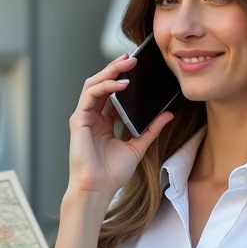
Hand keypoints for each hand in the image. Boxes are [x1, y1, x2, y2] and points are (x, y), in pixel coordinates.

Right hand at [68, 54, 173, 197]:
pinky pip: (90, 95)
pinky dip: (105, 86)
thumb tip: (168, 114)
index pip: (111, 93)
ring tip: (127, 65)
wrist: (98, 189)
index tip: (138, 69)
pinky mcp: (78, 120)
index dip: (122, 79)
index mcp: (103, 122)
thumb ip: (151, 129)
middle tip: (132, 59)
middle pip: (101, 84)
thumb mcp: (138, 147)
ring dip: (110, 72)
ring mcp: (84, 117)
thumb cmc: (112, 174)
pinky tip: (121, 84)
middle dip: (116, 69)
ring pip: (93, 84)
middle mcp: (92, 117)